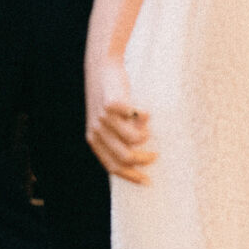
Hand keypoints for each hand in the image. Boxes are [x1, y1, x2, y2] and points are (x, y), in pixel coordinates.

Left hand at [85, 55, 154, 184]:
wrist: (101, 67)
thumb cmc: (108, 97)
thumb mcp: (106, 121)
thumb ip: (115, 139)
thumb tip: (136, 160)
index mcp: (93, 139)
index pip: (112, 166)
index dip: (131, 176)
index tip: (147, 181)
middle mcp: (97, 130)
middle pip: (125, 157)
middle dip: (143, 159)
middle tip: (155, 155)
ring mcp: (104, 117)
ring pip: (133, 140)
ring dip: (145, 135)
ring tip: (147, 126)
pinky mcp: (113, 104)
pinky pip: (137, 119)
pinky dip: (145, 117)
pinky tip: (145, 111)